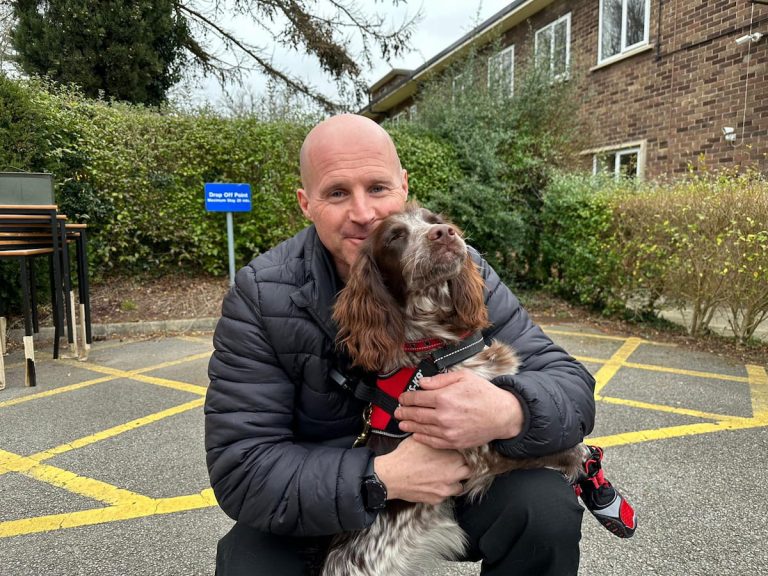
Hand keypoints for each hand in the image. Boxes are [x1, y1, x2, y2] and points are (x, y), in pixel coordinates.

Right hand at [373, 436, 470, 504]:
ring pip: (460, 486)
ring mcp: (446, 488)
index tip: (460, 453)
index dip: (464, 453)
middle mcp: (453, 473)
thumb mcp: (422, 440)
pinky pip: (446, 495)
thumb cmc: (404, 457)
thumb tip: (441, 434)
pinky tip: (433, 483)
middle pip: (469, 471)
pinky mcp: (438, 499)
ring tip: (444, 475)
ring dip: (454, 481)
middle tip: (454, 464)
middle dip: (463, 468)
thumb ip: (436, 438)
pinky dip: (442, 490)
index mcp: (452, 456)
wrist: (391, 476)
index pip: (469, 455)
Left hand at [394, 369, 522, 449]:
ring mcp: (447, 431)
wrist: (502, 415)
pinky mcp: (453, 442)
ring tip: (402, 423)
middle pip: (415, 414)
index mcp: (444, 397)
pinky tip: (416, 435)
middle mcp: (443, 416)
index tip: (402, 398)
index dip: (406, 398)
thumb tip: (422, 383)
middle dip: (403, 412)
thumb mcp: (463, 377)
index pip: (417, 398)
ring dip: (409, 425)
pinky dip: (421, 438)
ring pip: (421, 428)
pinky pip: (432, 441)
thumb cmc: (484, 394)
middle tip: (397, 411)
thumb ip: (440, 380)